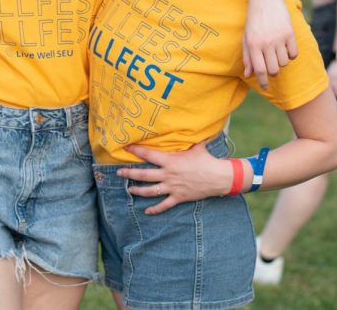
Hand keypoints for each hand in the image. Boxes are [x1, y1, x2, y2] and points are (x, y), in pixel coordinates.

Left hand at [116, 141, 230, 214]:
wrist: (217, 177)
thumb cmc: (206, 159)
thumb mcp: (196, 146)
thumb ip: (188, 138)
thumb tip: (187, 125)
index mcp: (170, 161)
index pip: (149, 155)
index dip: (136, 151)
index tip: (126, 147)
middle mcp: (168, 175)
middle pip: (144, 175)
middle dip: (130, 173)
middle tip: (119, 172)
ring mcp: (172, 187)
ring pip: (150, 191)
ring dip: (138, 191)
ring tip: (129, 189)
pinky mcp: (178, 197)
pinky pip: (164, 205)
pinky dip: (155, 209)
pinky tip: (147, 211)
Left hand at [243, 0, 297, 88]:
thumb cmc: (254, 20)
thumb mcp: (246, 37)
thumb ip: (247, 57)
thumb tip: (248, 75)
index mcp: (252, 44)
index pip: (259, 70)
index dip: (263, 81)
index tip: (265, 86)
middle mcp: (265, 42)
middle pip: (274, 70)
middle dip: (273, 72)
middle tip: (272, 66)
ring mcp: (278, 38)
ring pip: (284, 63)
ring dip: (281, 61)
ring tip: (277, 51)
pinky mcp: (289, 33)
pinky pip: (294, 54)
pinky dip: (291, 54)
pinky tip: (286, 47)